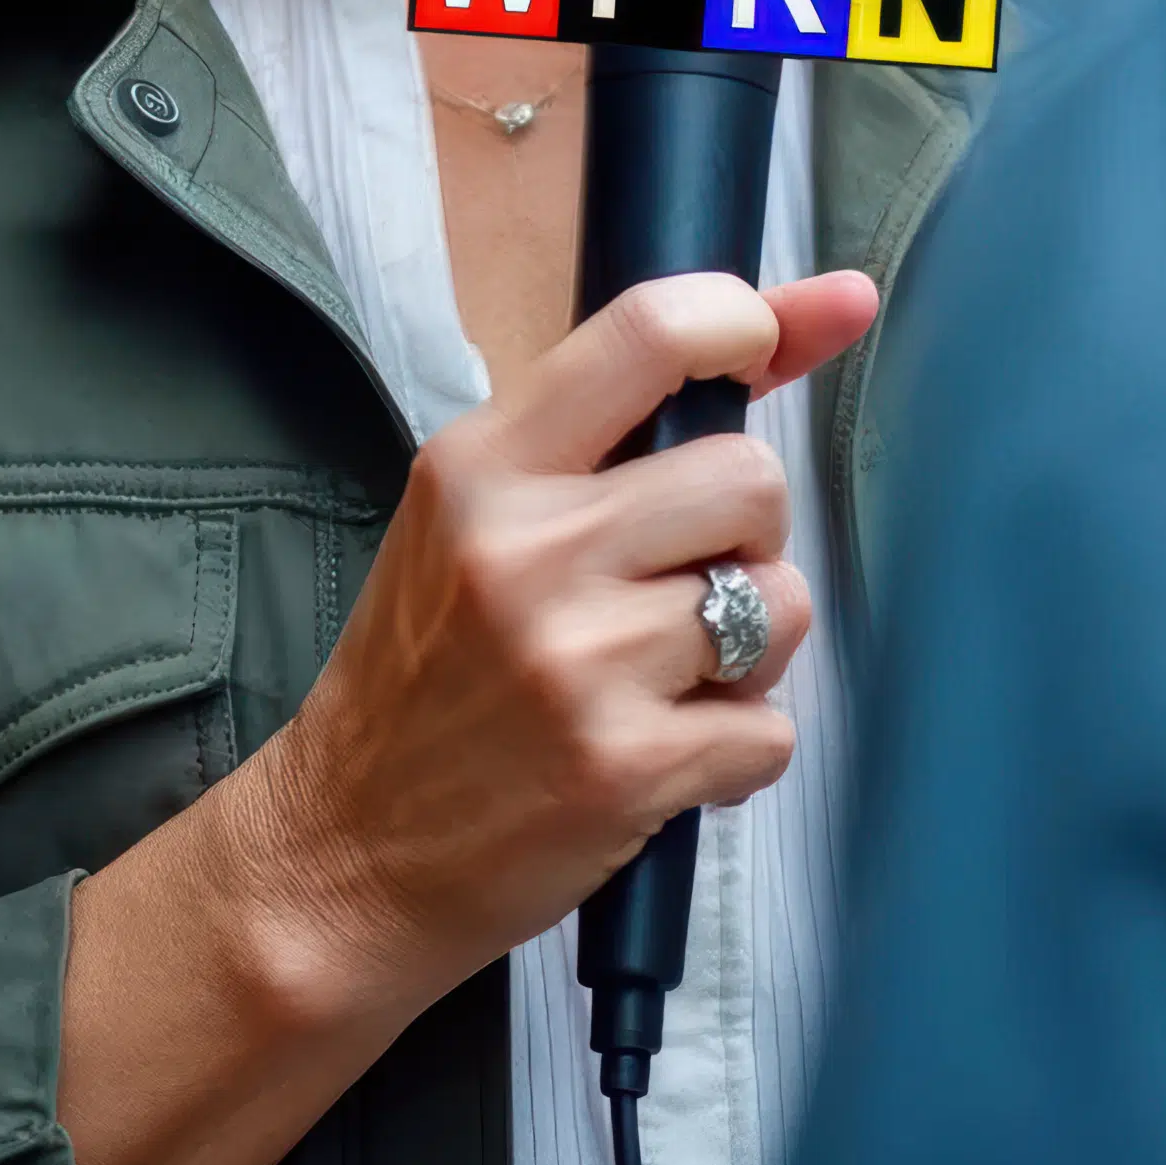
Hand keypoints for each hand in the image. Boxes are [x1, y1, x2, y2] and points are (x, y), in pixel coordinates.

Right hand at [60, 266, 872, 1164]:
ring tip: (666, 675)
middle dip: (747, 532)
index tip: (764, 340)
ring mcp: (580, 662)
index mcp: (484, 465)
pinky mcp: (625, 769)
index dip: (744, 318)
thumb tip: (825, 308)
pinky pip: (770, 729)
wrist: (340, 856)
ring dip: (751, 645)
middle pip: (751, 477)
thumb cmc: (425, 670)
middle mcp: (530, 548)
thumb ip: (620, 419)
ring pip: (780, 603)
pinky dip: (737, 749)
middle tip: (680, 578)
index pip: (650, 329)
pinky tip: (660, 754)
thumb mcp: (476, 515)